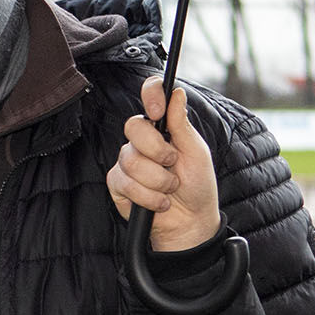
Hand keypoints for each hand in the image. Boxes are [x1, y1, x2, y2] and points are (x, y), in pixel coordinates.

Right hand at [107, 78, 220, 250]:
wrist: (189, 221)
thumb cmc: (196, 185)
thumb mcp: (196, 152)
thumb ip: (182, 123)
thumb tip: (177, 93)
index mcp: (162, 128)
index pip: (149, 96)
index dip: (150, 96)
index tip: (158, 111)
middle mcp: (142, 141)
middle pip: (133, 127)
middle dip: (157, 150)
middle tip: (172, 163)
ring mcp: (127, 162)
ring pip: (131, 161)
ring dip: (158, 180)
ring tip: (170, 189)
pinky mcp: (118, 184)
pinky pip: (125, 183)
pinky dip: (148, 197)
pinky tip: (159, 202)